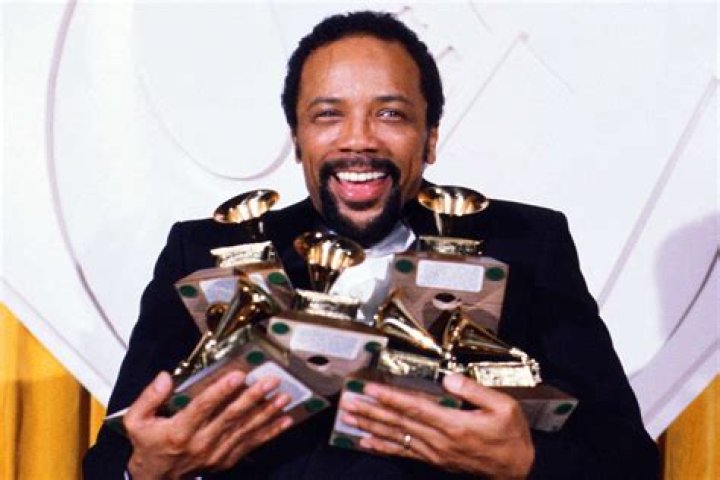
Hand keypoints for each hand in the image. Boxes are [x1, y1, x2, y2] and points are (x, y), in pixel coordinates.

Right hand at [124, 370, 292, 478]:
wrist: (156, 479)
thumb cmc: (149, 445)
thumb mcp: (136, 421)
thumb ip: (149, 397)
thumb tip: (165, 377)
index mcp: (180, 431)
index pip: (203, 407)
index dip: (221, 391)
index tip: (238, 375)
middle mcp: (201, 443)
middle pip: (231, 417)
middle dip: (253, 397)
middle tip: (271, 381)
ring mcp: (216, 453)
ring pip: (245, 430)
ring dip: (267, 413)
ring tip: (283, 397)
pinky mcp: (226, 460)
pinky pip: (251, 444)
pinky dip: (269, 432)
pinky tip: (285, 420)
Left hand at [339, 373, 533, 478]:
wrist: (517, 470)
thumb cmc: (511, 435)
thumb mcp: (504, 407)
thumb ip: (474, 390)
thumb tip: (447, 378)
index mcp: (454, 424)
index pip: (415, 408)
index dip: (390, 398)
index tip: (369, 389)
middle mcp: (439, 440)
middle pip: (398, 423)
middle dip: (371, 411)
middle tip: (348, 401)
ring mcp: (434, 452)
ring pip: (396, 437)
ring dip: (371, 427)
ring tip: (349, 417)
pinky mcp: (434, 460)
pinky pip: (403, 453)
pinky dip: (383, 447)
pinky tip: (366, 442)